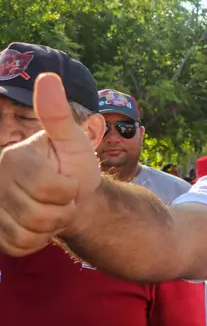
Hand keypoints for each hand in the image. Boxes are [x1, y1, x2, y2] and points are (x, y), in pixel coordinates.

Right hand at [0, 73, 99, 255]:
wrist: (73, 195)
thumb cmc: (74, 164)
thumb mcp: (73, 140)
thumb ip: (58, 115)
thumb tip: (48, 78)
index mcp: (14, 157)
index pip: (49, 188)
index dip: (69, 190)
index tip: (68, 179)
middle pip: (39, 215)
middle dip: (63, 210)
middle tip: (63, 198)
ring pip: (28, 234)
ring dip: (51, 227)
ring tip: (53, 210)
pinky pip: (19, 247)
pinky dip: (37, 241)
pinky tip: (40, 226)